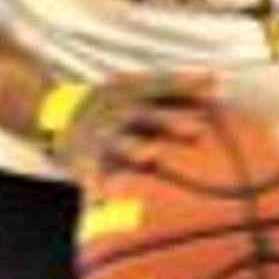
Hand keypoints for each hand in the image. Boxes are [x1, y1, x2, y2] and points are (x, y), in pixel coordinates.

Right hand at [48, 70, 218, 181]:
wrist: (59, 116)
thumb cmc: (116, 105)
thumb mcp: (136, 87)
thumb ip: (174, 87)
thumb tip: (218, 79)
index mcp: (131, 91)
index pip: (163, 84)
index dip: (187, 84)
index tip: (215, 86)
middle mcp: (118, 110)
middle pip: (148, 114)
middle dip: (172, 120)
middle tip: (199, 128)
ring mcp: (103, 135)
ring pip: (122, 143)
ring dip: (137, 148)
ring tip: (151, 155)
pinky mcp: (86, 159)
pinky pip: (94, 175)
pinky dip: (99, 186)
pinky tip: (106, 198)